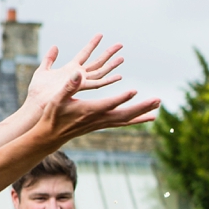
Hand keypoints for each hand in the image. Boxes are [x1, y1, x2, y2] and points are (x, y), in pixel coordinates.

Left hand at [24, 35, 124, 109]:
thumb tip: (55, 46)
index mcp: (70, 69)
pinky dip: (109, 80)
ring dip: (112, 64)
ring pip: (100, 71)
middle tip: (120, 44)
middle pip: (97, 62)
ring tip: (122, 57)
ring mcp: (81, 83)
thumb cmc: (38, 92)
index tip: (100, 34)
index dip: (92, 44)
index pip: (84, 53)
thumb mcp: (43, 70)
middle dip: (108, 53)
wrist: (37, 105)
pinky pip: (98, 84)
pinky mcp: (81, 89)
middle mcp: (79, 76)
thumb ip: (50, 59)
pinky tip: (119, 77)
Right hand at [32, 69, 158, 143]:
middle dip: (142, 107)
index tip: (134, 91)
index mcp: (88, 111)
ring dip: (143, 113)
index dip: (121, 98)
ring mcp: (102, 123)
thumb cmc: (52, 115)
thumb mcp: (56, 99)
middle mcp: (98, 119)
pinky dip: (137, 119)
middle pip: (125, 114)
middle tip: (158, 100)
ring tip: (158, 107)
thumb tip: (77, 73)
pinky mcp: (103, 124)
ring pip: (127, 119)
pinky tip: (147, 117)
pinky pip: (124, 122)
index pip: (108, 104)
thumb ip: (68, 87)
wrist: (51, 135)